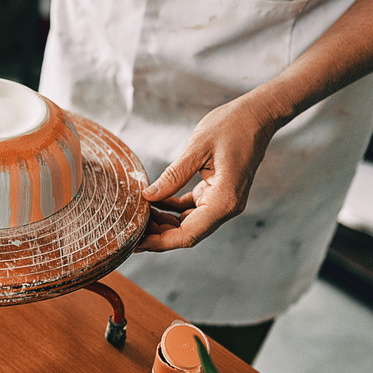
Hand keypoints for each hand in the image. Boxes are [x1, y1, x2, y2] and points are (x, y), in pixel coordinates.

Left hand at [136, 95, 278, 251]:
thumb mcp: (196, 149)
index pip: (187, 235)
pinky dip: (171, 208)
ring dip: (163, 221)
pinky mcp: (217, 193)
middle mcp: (225, 207)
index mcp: (224, 201)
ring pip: (187, 223)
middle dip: (157, 234)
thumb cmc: (232, 126)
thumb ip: (172, 176)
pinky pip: (190, 208)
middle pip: (186, 233)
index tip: (135, 242)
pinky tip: (153, 200)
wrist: (257, 114)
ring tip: (138, 214)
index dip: (159, 242)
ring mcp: (222, 201)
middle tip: (129, 228)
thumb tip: (147, 197)